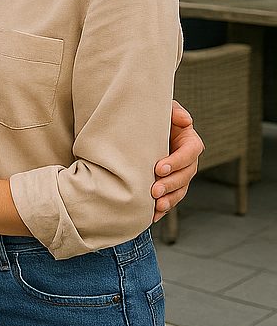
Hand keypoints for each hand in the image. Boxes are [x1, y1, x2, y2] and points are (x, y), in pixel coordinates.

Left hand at [153, 100, 202, 220]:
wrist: (134, 128)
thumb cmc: (150, 116)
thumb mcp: (162, 109)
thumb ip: (174, 111)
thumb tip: (186, 120)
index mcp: (189, 141)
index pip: (191, 152)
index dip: (178, 161)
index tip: (159, 168)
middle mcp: (187, 160)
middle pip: (186, 175)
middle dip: (172, 184)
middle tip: (154, 190)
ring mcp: (179, 174)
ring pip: (180, 190)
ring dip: (169, 199)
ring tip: (155, 205)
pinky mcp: (168, 185)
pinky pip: (169, 199)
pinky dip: (162, 209)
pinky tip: (151, 216)